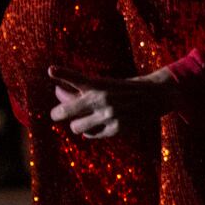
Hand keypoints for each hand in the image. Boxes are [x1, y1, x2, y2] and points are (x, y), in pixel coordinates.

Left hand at [47, 64, 179, 139]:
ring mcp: (108, 115)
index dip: (63, 73)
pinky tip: (92, 127)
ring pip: (76, 127)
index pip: (77, 78)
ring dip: (76, 125)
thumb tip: (59, 92)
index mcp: (99, 84)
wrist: (154, 96)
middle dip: (57, 113)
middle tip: (55, 114)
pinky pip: (92, 135)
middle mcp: (102, 99)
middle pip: (67, 110)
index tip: (50, 70)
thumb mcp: (105, 83)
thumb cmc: (123, 88)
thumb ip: (84, 89)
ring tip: (78, 121)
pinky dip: (90, 132)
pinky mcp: (116, 129)